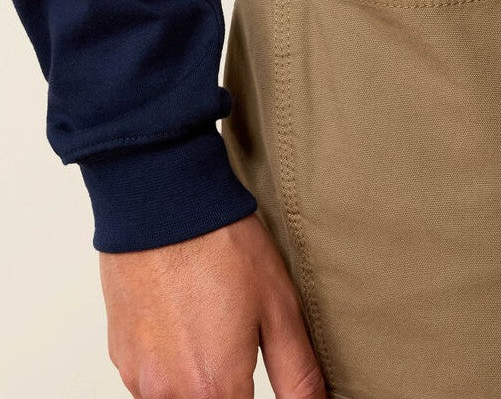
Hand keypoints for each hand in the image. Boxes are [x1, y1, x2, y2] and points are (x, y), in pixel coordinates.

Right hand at [99, 213, 326, 397]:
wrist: (164, 203)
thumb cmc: (223, 247)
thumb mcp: (280, 307)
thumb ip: (298, 374)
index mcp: (214, 388)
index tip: (258, 378)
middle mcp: (168, 394)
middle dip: (230, 392)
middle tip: (242, 350)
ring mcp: (138, 376)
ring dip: (199, 387)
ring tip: (217, 334)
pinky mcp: (119, 354)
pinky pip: (150, 383)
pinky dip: (173, 369)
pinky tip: (189, 325)